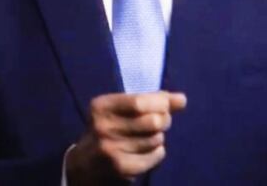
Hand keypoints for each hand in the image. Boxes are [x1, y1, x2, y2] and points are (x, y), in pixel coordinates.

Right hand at [65, 91, 186, 184]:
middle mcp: (103, 126)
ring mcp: (110, 148)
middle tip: (162, 122)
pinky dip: (158, 152)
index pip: (139, 102)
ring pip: (155, 139)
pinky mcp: (120, 167)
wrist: (85, 163)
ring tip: (151, 137)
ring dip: (159, 137)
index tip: (166, 105)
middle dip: (164, 120)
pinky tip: (150, 150)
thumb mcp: (122, 108)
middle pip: (152, 121)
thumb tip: (182, 99)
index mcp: (101, 106)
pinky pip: (154, 156)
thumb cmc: (110, 127)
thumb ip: (152, 100)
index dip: (160, 103)